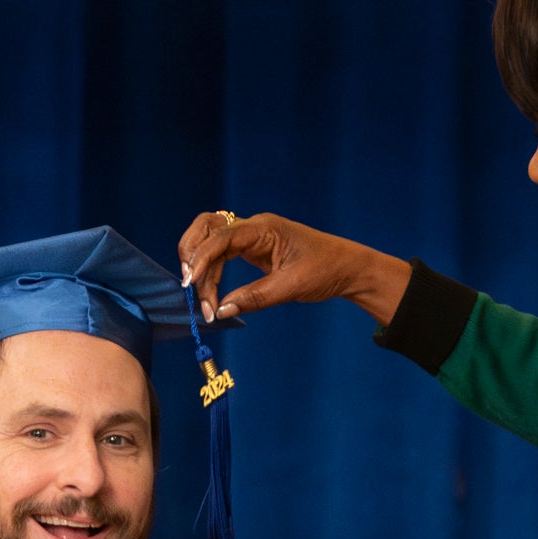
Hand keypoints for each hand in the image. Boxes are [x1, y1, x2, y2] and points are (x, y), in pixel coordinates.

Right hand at [176, 210, 411, 326]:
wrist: (348, 268)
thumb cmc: (326, 270)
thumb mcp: (291, 286)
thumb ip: (255, 298)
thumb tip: (221, 310)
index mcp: (264, 228)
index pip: (221, 236)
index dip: (201, 259)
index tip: (191, 284)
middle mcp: (253, 227)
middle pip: (207, 229)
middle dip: (193, 255)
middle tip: (189, 286)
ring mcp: (252, 237)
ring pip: (211, 242)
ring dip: (201, 267)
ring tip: (203, 300)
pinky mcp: (253, 250)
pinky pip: (222, 254)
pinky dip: (212, 272)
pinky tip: (211, 293)